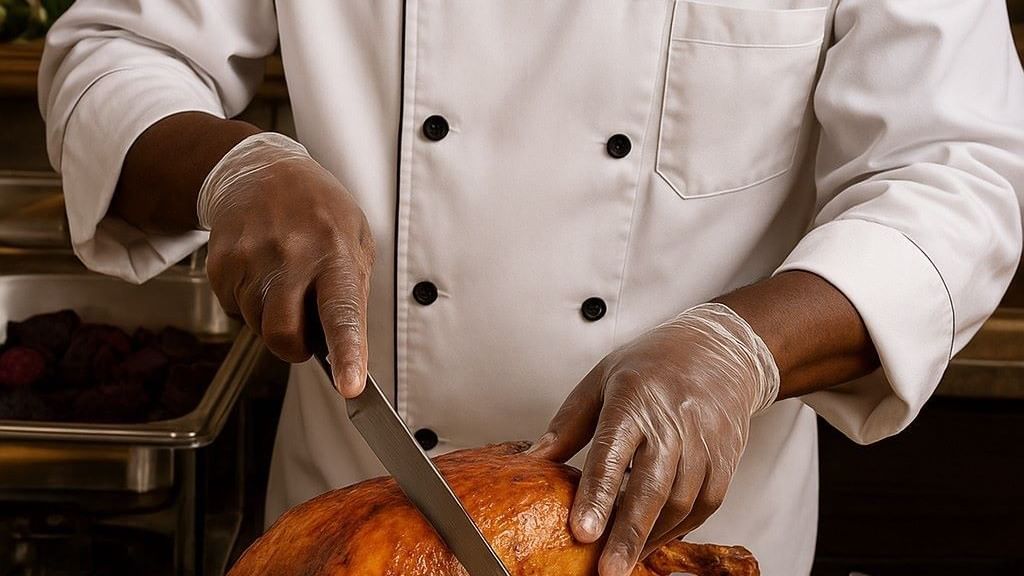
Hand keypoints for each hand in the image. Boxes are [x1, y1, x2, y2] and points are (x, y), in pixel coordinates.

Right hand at [202, 133, 374, 396]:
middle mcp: (291, 255)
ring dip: (272, 319)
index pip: (342, 312)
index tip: (350, 386)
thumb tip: (351, 351)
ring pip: (257, 326)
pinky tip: (261, 272)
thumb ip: (353, 294)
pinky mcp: (220, 265)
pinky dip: (250, 304)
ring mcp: (250, 259)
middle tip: (304, 329)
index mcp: (334, 251)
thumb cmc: (318, 211)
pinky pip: (235, 311)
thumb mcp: (354, 240)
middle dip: (293, 347)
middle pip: (283, 334)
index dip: (347, 353)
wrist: (260, 171)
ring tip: (284, 280)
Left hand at [528, 303, 778, 575]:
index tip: (582, 531)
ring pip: (681, 501)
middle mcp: (672, 420)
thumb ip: (568, 425)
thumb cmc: (653, 363)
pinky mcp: (726, 458)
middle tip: (608, 570)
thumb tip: (535, 461)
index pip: (611, 451)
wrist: (719, 350)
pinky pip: (706, 504)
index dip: (597, 494)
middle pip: (650, 486)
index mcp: (634, 398)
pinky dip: (680, 527)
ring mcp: (704, 441)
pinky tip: (656, 538)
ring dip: (652, 537)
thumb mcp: (601, 380)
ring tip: (624, 560)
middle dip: (628, 534)